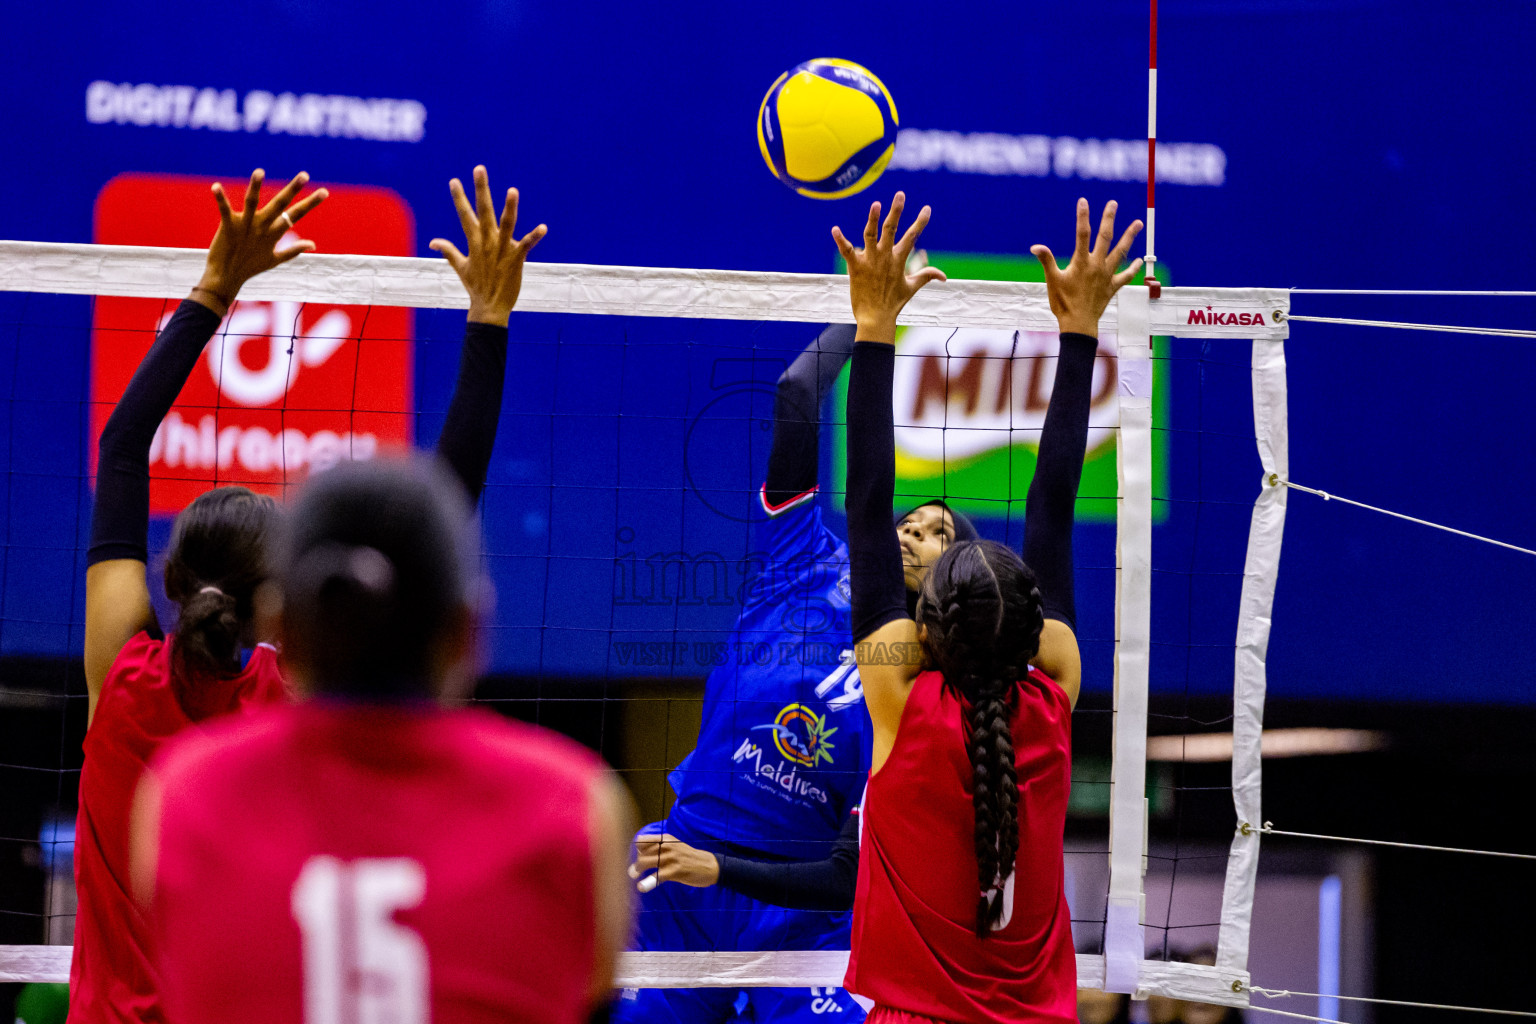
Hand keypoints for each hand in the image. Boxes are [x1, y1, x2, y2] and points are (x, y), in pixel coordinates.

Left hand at [195, 169, 326, 314]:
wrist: (226, 278)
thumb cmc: (250, 268)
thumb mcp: (275, 259)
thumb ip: (293, 250)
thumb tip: (313, 245)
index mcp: (273, 233)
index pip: (296, 215)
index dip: (310, 203)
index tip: (324, 192)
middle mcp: (261, 227)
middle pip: (280, 204)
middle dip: (293, 189)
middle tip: (305, 175)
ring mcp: (245, 226)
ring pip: (252, 202)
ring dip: (255, 187)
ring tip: (260, 171)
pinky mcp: (228, 226)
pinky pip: (224, 210)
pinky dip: (220, 198)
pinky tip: (216, 186)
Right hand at [430, 166, 547, 326]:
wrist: (489, 308)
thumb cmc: (475, 287)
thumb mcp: (460, 267)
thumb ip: (448, 251)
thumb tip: (433, 242)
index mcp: (474, 242)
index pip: (465, 215)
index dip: (459, 198)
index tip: (454, 181)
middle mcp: (487, 243)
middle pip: (483, 211)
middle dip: (481, 190)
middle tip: (479, 169)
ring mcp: (502, 251)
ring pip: (506, 225)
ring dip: (510, 208)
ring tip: (512, 190)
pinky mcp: (516, 260)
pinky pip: (526, 245)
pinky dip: (534, 237)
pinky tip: (543, 227)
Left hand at [628, 833, 719, 892]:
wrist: (709, 866)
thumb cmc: (688, 858)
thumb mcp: (675, 847)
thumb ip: (659, 849)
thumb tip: (639, 854)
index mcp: (666, 839)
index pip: (643, 841)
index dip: (637, 850)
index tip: (638, 857)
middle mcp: (668, 846)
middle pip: (642, 853)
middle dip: (636, 863)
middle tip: (632, 872)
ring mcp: (672, 858)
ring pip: (647, 862)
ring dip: (638, 870)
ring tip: (634, 877)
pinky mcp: (676, 871)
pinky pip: (656, 876)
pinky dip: (647, 883)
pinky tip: (641, 887)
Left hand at [832, 191, 946, 343]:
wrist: (875, 319)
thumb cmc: (893, 303)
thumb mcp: (911, 288)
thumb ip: (926, 276)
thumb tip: (944, 276)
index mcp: (898, 260)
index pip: (912, 237)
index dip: (920, 222)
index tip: (927, 209)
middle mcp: (884, 257)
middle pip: (891, 229)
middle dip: (896, 211)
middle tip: (900, 194)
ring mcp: (869, 261)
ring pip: (870, 234)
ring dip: (872, 218)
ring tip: (876, 203)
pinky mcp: (855, 267)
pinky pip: (847, 250)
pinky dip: (840, 240)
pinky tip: (834, 229)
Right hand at [1030, 198, 1143, 338]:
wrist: (1078, 324)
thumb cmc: (1063, 303)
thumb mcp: (1052, 280)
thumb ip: (1046, 261)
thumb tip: (1036, 247)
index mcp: (1081, 262)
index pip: (1082, 234)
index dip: (1083, 216)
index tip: (1084, 201)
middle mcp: (1097, 265)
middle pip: (1105, 237)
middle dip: (1109, 219)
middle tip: (1113, 204)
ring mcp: (1107, 276)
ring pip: (1121, 252)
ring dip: (1129, 237)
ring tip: (1138, 223)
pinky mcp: (1112, 287)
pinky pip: (1125, 276)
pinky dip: (1133, 268)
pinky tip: (1139, 260)